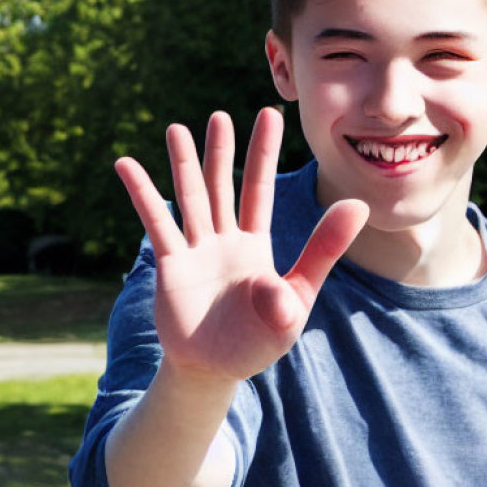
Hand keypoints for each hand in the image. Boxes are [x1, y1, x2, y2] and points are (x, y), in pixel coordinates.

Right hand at [115, 107, 367, 381]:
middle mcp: (224, 241)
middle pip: (222, 187)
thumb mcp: (299, 294)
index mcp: (255, 245)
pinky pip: (157, 225)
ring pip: (189, 198)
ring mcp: (195, 251)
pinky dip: (143, 194)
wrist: (217, 371)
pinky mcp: (171, 266)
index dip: (262, 153)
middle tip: (219, 116)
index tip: (267, 114)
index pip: (259, 190)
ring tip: (177, 129)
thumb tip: (359, 205)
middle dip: (221, 152)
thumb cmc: (260, 338)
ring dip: (183, 164)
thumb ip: (323, 251)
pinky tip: (126, 164)